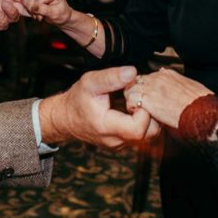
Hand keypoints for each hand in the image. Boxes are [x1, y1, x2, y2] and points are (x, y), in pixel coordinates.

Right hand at [21, 0, 73, 26]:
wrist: (60, 14)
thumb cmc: (60, 14)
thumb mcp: (54, 14)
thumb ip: (44, 10)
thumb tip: (34, 7)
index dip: (37, 9)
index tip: (41, 16)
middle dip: (31, 7)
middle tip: (38, 15)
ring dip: (27, 5)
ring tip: (35, 12)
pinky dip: (25, 2)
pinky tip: (32, 8)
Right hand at [39, 67, 159, 147]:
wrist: (66, 118)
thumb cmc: (77, 100)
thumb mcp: (90, 82)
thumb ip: (111, 77)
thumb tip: (132, 72)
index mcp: (107, 128)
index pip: (139, 129)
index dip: (144, 111)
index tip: (136, 97)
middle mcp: (116, 141)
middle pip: (149, 134)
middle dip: (152, 114)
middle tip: (142, 98)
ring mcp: (121, 144)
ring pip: (149, 136)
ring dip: (150, 118)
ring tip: (139, 102)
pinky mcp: (124, 143)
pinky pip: (143, 135)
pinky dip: (145, 122)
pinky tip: (137, 108)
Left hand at [124, 68, 212, 128]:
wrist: (203, 112)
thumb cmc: (200, 104)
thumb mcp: (191, 88)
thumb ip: (178, 85)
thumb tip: (174, 88)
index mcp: (168, 74)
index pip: (146, 77)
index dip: (144, 90)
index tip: (147, 99)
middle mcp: (158, 77)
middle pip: (136, 81)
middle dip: (136, 94)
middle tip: (140, 107)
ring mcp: (152, 87)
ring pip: (130, 90)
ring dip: (133, 101)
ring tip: (140, 112)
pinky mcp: (149, 99)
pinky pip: (132, 100)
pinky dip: (133, 108)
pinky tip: (141, 115)